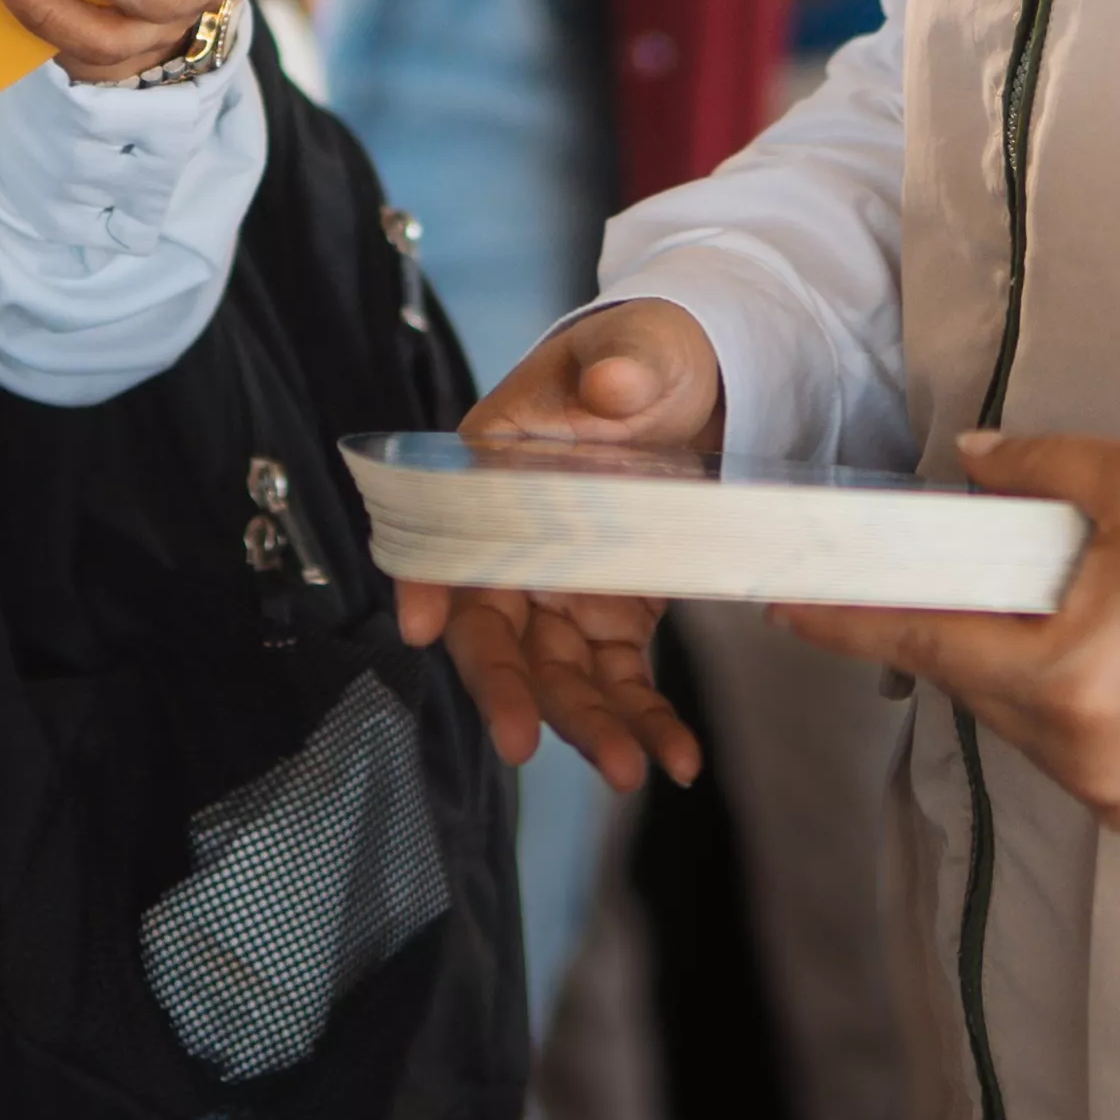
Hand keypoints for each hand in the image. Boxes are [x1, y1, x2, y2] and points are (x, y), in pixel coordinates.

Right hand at [384, 298, 724, 792]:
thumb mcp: (637, 348)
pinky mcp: (615, 619)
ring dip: (587, 726)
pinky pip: (620, 682)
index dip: (425, 580)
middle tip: (519, 741)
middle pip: (494, 629)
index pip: (442, 531)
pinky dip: (646, 722)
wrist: (699, 384)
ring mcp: (565, 590)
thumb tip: (615, 387)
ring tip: (628, 771)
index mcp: (493, 471)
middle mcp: (516, 543)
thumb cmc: (643, 357)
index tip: (421, 625)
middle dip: (506, 690)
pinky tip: (678, 758)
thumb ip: (623, 367)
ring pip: (558, 674)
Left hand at [774, 431, 1119, 829]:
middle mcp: (1078, 750)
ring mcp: (1108, 790)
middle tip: (938, 562)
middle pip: (964, 677)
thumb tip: (970, 466)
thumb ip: (1038, 468)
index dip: (849, 620)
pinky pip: (1055, 742)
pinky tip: (1088, 646)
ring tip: (1051, 596)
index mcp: (1070, 674)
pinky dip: (1052, 693)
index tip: (784, 602)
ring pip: (1007, 714)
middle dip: (948, 618)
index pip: (925, 642)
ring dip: (1005, 656)